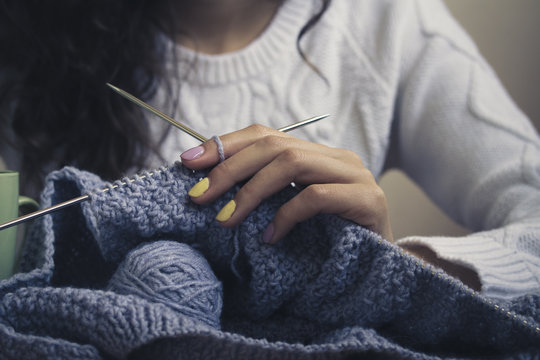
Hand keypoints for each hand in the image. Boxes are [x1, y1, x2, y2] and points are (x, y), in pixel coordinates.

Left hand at [180, 124, 392, 243]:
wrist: (380, 266)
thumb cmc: (330, 239)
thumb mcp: (291, 210)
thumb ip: (266, 191)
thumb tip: (210, 184)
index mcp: (316, 154)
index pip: (265, 134)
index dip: (225, 144)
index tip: (189, 162)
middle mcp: (336, 156)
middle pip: (275, 145)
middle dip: (230, 168)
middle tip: (200, 195)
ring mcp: (355, 175)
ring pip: (293, 163)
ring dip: (251, 191)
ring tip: (226, 219)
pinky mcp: (368, 200)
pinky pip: (316, 196)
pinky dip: (285, 215)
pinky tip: (269, 237)